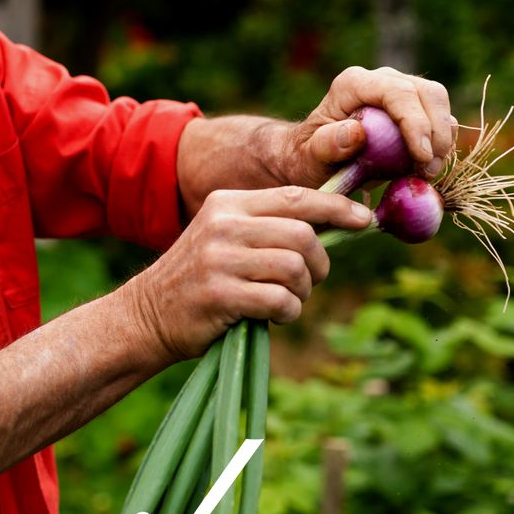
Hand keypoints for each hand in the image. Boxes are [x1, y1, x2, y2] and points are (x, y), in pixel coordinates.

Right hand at [123, 185, 371, 363]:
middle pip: (303, 235)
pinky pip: (280, 301)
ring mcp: (219, 260)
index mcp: (227, 203)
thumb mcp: (225, 236)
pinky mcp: (220, 295)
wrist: (148, 314)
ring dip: (302, 292)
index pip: (295, 197)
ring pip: (295, 268)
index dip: (337, 208)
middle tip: (308, 281)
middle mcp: (223, 225)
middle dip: (319, 264)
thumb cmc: (200, 279)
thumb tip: (334, 221)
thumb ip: (267, 226)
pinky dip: (288, 313)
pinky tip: (272, 316)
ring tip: (285, 300)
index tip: (365, 220)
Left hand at [285, 66, 455, 187]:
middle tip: (429, 170)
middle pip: (428, 93)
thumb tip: (355, 131)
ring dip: (443, 139)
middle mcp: (380, 80)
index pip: (397, 93)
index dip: (416, 123)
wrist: (314, 158)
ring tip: (427, 172)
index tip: (422, 156)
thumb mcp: (311, 156)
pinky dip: (441, 143)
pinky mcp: (414, 108)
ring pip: (439, 104)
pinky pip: (441, 119)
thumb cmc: (309, 157)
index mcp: (353, 84)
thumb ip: (327, 144)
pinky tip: (427, 168)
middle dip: (436, 132)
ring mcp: (400, 90)